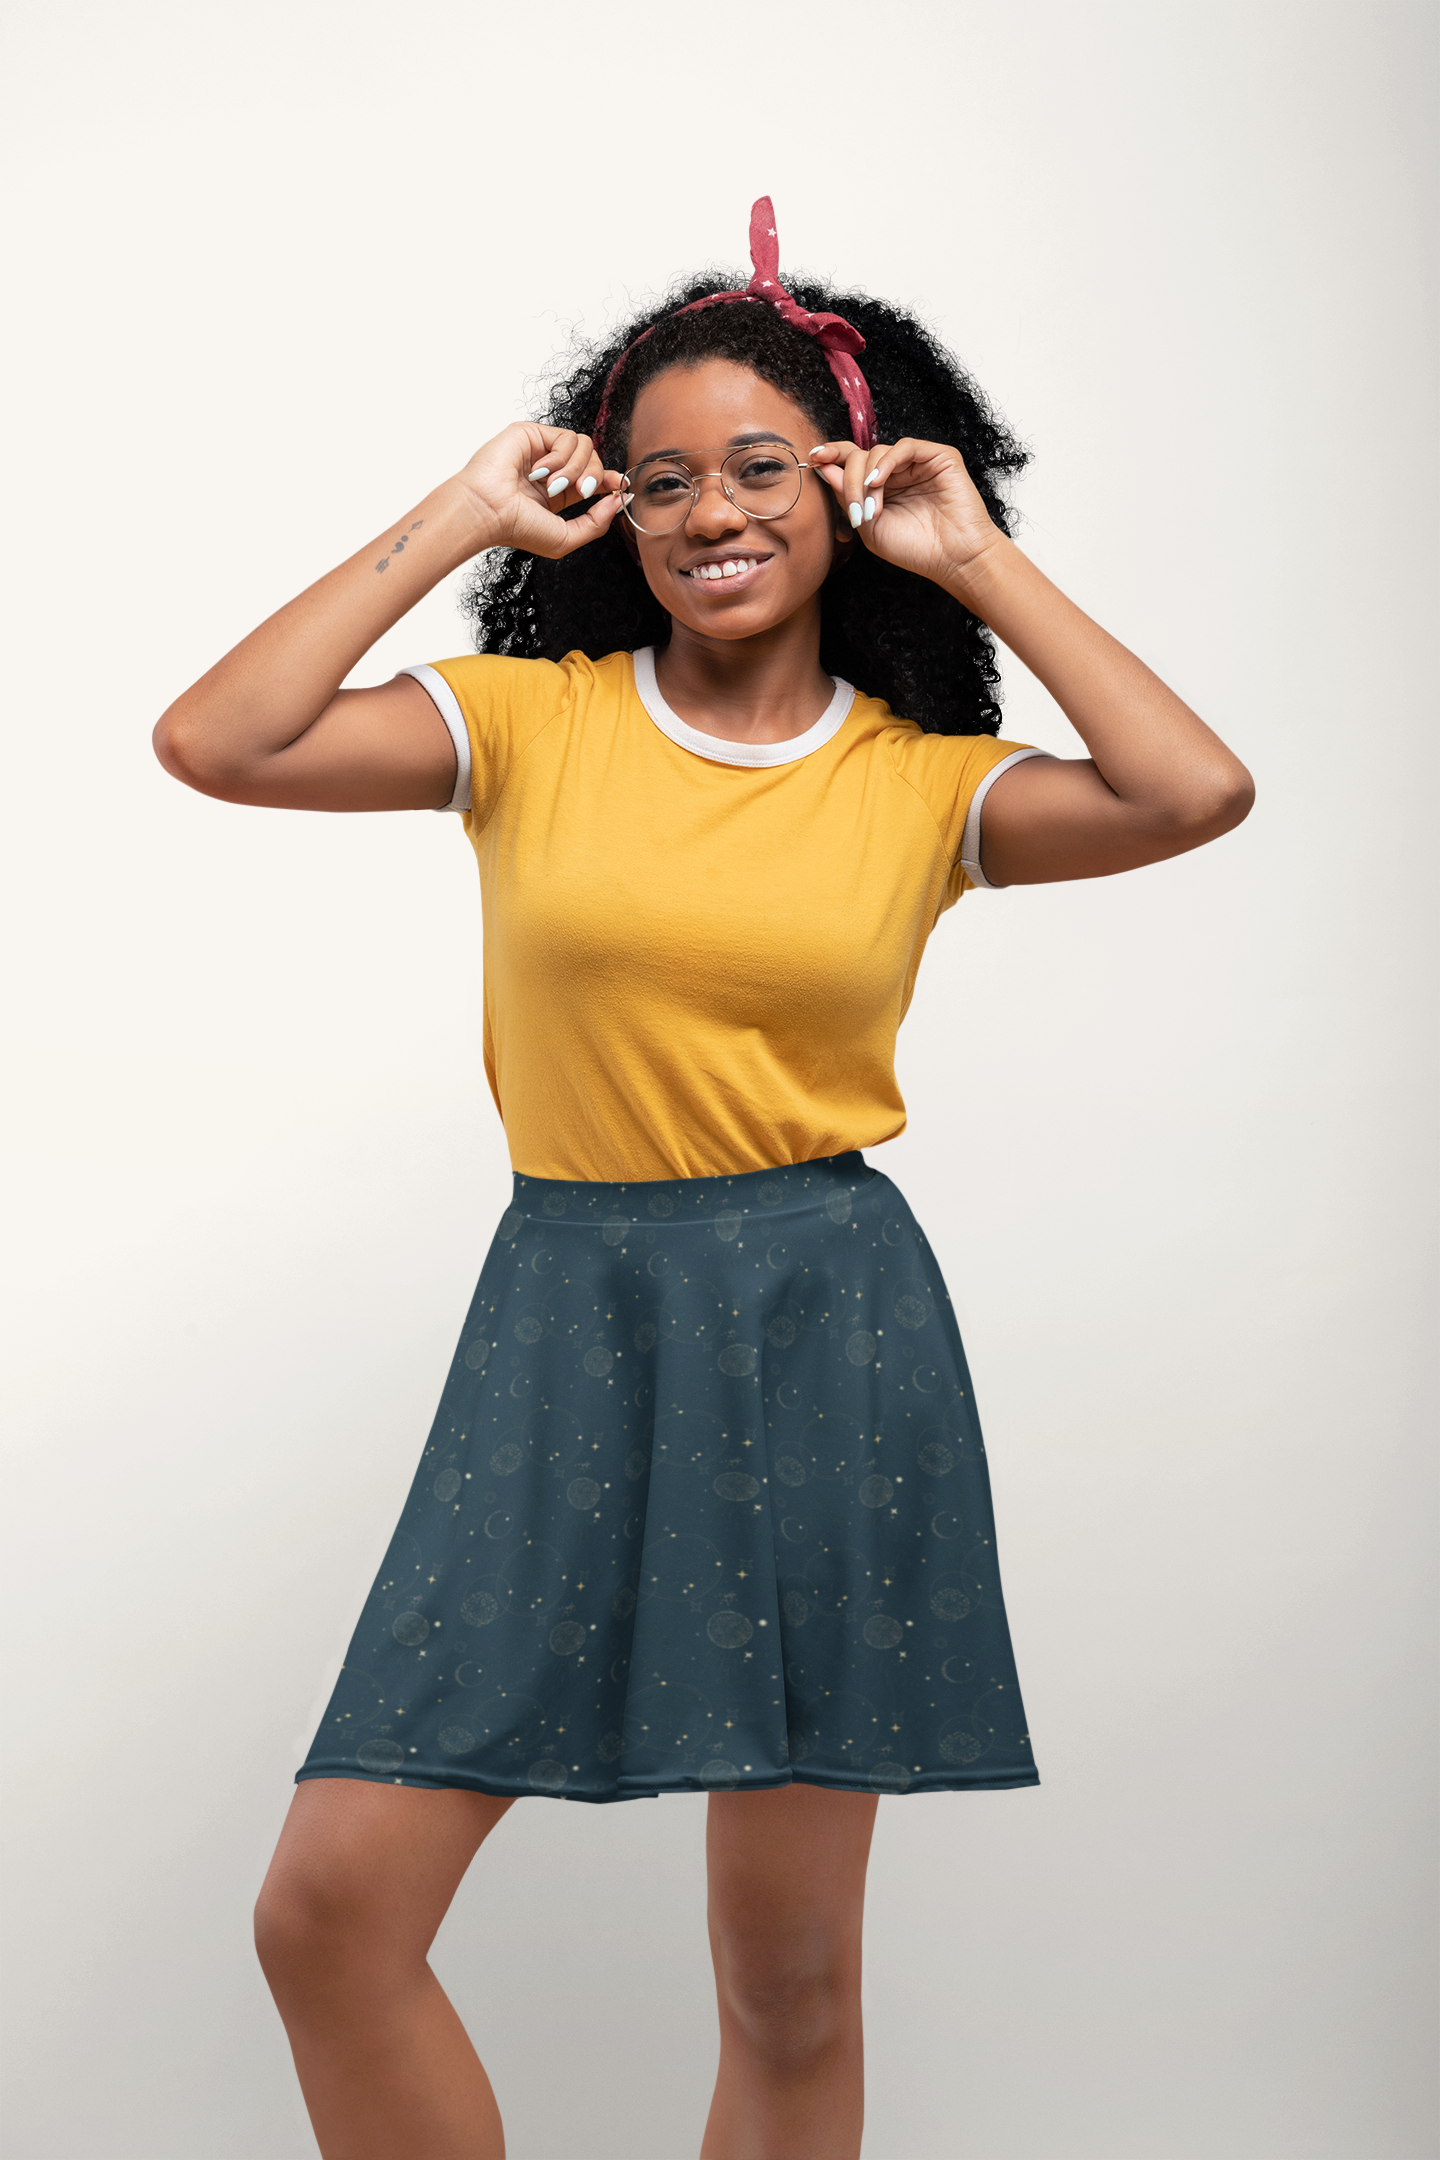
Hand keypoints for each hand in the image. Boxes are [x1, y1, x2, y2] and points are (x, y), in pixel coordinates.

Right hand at [452, 422, 624, 557]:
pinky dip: (560, 458)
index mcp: (559, 493)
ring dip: (574, 469)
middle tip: (580, 491)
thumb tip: (617, 500)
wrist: (488, 511)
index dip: (610, 480)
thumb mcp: (566, 538)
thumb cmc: (517, 528)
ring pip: (585, 446)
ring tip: (552, 486)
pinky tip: (541, 472)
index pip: (594, 478)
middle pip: (594, 460)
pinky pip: (567, 437)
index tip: (619, 486)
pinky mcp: (533, 434)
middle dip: (594, 477)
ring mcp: (542, 451)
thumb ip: (597, 524)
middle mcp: (552, 470)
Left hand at [809, 436, 1004, 591]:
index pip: (851, 462)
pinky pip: (904, 446)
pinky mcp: (939, 456)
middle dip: (848, 481)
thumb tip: (823, 467)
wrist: (953, 559)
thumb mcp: (869, 527)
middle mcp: (897, 471)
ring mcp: (917, 462)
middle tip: (854, 511)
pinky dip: (887, 461)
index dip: (832, 455)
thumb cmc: (915, 549)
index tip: (813, 459)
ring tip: (872, 509)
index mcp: (880, 486)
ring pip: (878, 450)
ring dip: (867, 479)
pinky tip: (878, 482)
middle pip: (859, 456)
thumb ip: (847, 498)